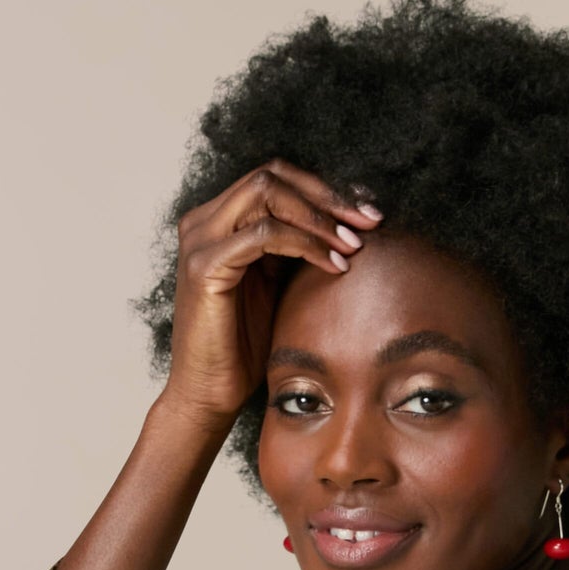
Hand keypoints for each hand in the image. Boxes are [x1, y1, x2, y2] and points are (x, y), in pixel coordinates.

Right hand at [163, 161, 381, 421]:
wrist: (210, 394)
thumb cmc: (243, 348)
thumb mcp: (276, 284)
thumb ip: (295, 248)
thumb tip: (348, 223)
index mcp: (218, 221)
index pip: (275, 178)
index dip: (323, 189)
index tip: (366, 212)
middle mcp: (203, 222)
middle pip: (272, 175)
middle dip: (326, 196)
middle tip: (368, 221)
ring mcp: (200, 241)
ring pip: (267, 194)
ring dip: (319, 217)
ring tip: (352, 245)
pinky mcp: (205, 266)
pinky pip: (264, 235)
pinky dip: (305, 244)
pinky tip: (333, 266)